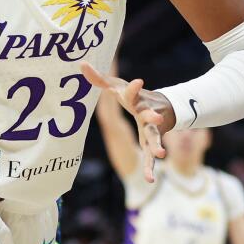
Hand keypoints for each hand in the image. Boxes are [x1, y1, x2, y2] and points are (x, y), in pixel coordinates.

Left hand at [82, 63, 174, 182]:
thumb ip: (99, 78)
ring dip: (157, 145)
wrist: (162, 107)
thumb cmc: (134, 96)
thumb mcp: (117, 86)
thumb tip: (81, 63)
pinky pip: (150, 157)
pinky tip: (149, 180)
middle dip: (153, 117)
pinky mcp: (150, 143)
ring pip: (154, 137)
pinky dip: (150, 168)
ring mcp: (151, 129)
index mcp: (136, 99)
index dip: (134, 87)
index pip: (132, 93)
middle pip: (150, 116)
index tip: (137, 81)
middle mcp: (146, 114)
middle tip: (158, 118)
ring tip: (161, 154)